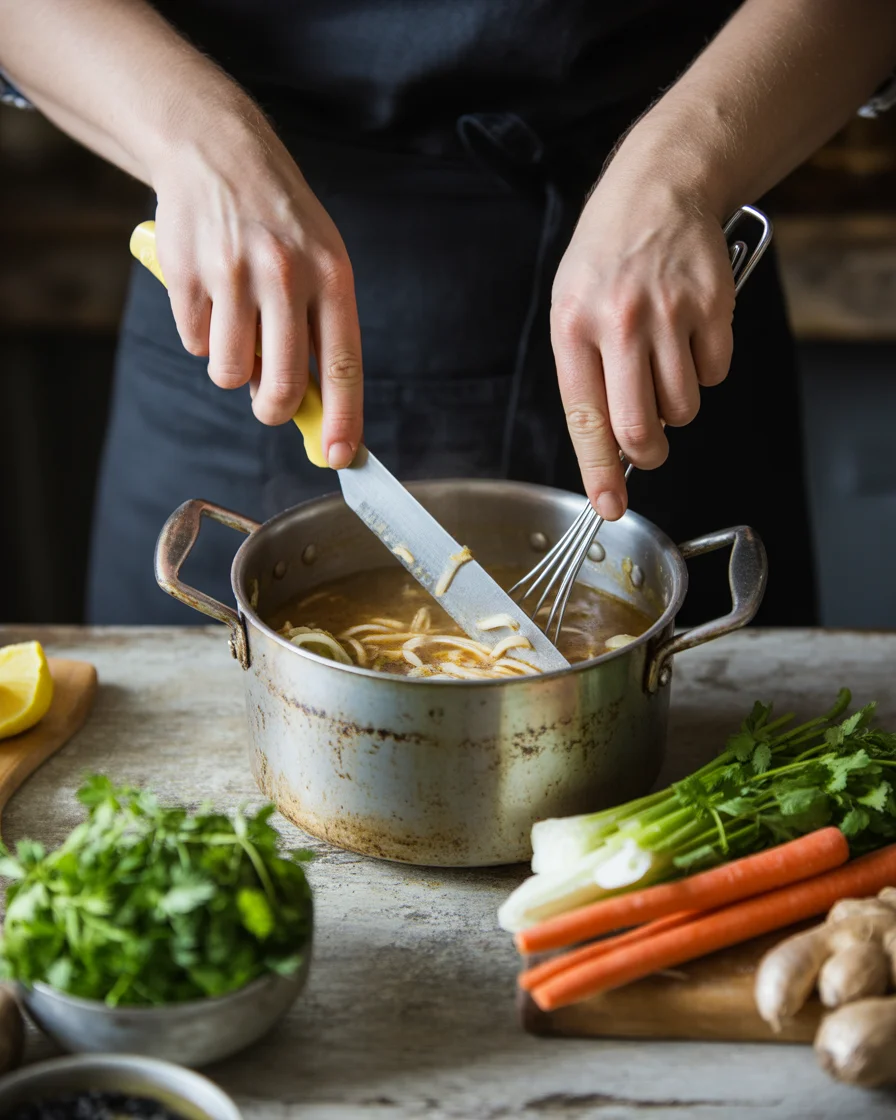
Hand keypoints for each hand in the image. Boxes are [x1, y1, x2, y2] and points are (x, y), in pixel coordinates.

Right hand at [152, 104, 361, 467]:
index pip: (343, 365)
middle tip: (269, 405)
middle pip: (283, 385)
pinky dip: (202, 334)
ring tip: (237, 327)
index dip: (344, 419)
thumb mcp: (320, 261)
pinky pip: (196, 343)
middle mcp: (286, 276)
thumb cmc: (280, 222)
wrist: (218, 151)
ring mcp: (234, 275)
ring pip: (231, 373)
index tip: (342, 458)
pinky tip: (210, 296)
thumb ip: (320, 330)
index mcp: (332, 275)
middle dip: (274, 410)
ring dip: (232, 369)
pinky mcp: (187, 275)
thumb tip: (316, 409)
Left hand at [550, 172, 734, 519]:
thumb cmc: (606, 259)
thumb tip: (611, 445)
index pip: (585, 419)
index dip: (599, 472)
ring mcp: (669, 312)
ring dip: (676, 409)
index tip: (609, 506)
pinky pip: (715, 373)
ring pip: (683, 407)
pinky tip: (688, 340)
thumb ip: (586, 375)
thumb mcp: (572, 308)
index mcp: (573, 327)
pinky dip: (705, 372)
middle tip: (648, 449)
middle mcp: (619, 322)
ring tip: (662, 371)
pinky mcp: (713, 303)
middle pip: (640, 426)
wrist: (657, 189)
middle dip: (648, 454)